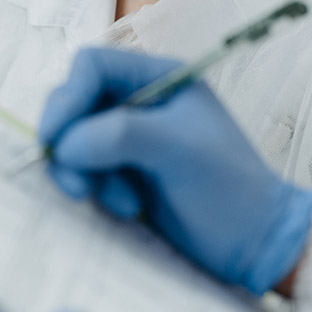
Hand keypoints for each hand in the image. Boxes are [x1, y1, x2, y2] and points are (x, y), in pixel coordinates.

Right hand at [39, 48, 311, 294]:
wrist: (256, 245)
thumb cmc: (227, 187)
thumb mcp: (176, 149)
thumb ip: (117, 135)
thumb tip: (64, 144)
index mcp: (157, 77)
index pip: (92, 66)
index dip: (68, 96)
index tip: (55, 139)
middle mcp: (138, 100)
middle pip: (75, 102)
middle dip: (71, 143)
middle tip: (77, 185)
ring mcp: (128, 138)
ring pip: (74, 140)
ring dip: (85, 173)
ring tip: (122, 202)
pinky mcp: (122, 172)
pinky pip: (85, 169)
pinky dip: (95, 188)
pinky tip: (128, 208)